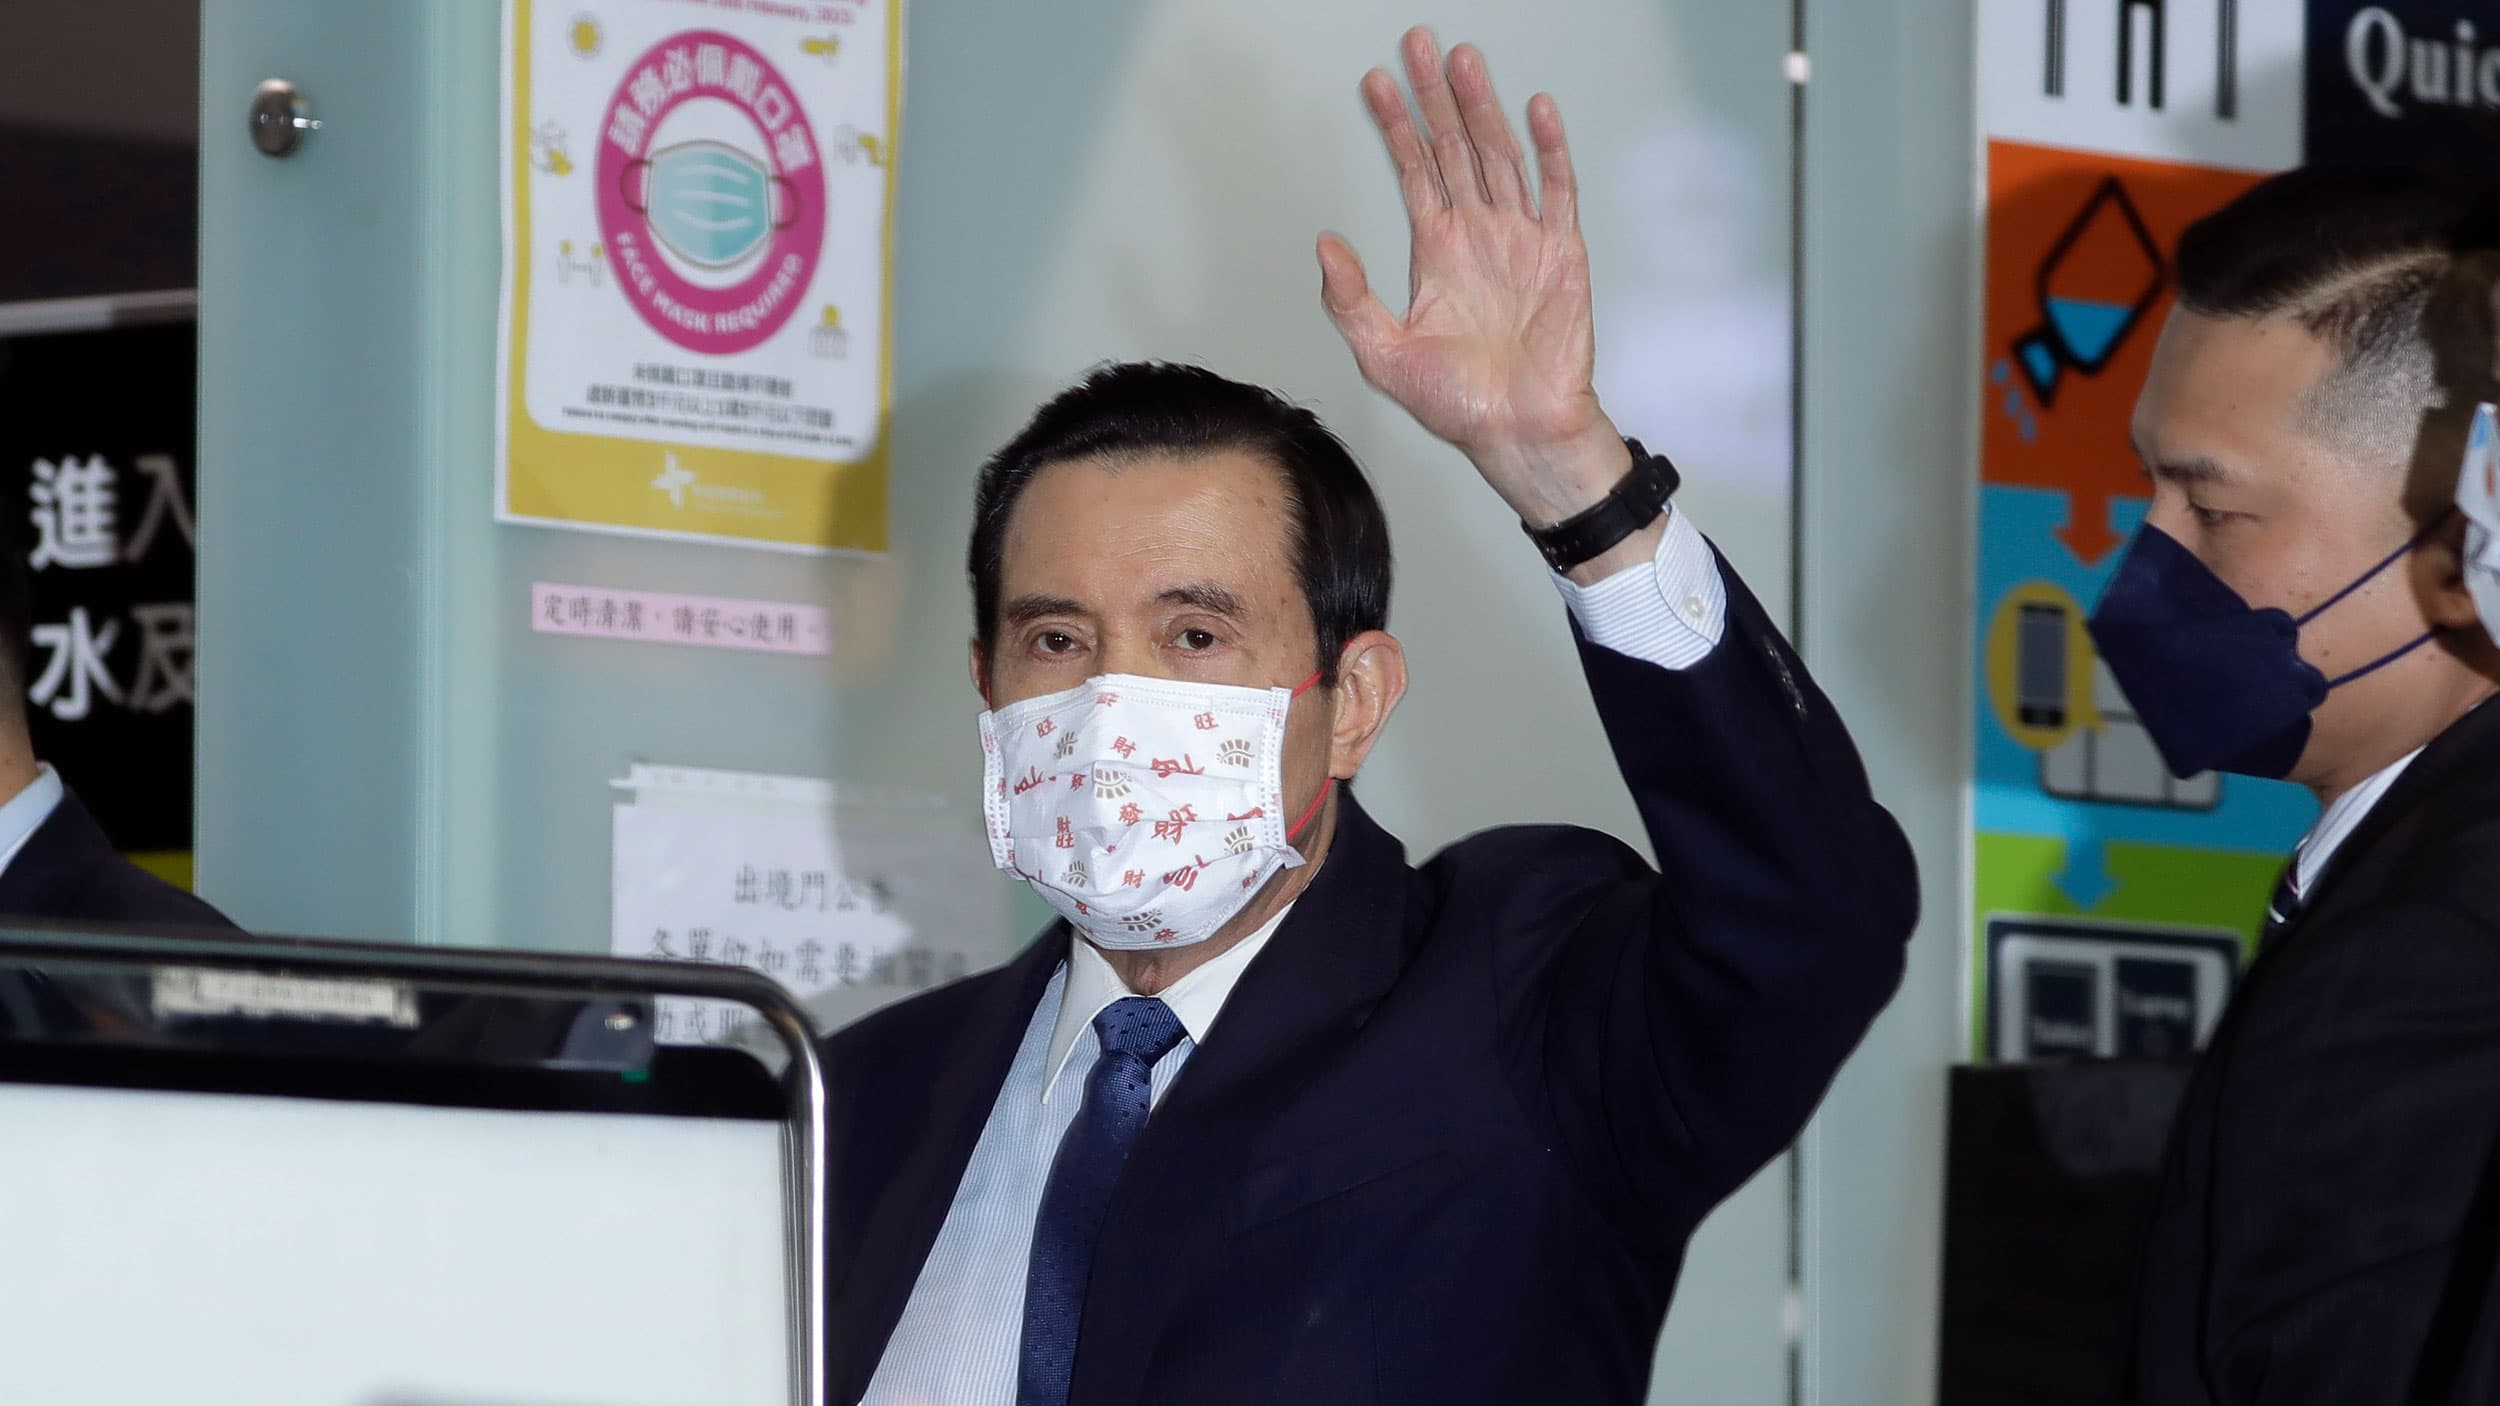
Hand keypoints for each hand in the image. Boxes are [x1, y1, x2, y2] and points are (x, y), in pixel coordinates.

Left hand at [1320, 29, 1627, 524]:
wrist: (1518, 433)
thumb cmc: (1459, 405)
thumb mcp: (1383, 355)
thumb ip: (1351, 300)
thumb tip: (1325, 246)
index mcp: (1438, 252)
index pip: (1414, 171)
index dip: (1396, 127)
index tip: (1376, 83)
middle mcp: (1479, 236)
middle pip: (1456, 147)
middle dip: (1437, 96)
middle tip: (1421, 44)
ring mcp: (1522, 240)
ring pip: (1500, 156)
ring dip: (1483, 108)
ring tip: (1465, 61)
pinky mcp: (1562, 254)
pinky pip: (1557, 191)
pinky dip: (1550, 150)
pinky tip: (1536, 111)